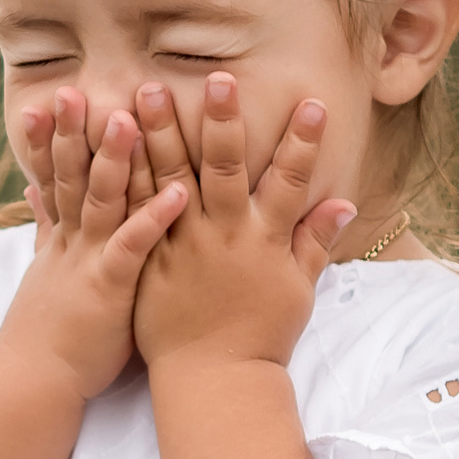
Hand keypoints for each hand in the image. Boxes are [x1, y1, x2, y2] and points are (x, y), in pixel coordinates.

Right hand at [0, 88, 190, 399]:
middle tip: (76, 89)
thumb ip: (45, 223)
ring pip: (100, 201)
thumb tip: (30, 187)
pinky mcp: (109, 288)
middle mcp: (73, 241)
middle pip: (71, 176)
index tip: (51, 96)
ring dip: (114, 160)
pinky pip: (134, 247)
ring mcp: (89, 262)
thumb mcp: (46, 270)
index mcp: (63, 237)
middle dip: (73, 133)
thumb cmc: (51, 331)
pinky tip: (178, 191)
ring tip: (130, 118)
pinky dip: (154, 218)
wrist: (36, 382)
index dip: (50, 138)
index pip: (53, 176)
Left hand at [134, 73, 354, 369]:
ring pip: (169, 179)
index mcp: (264, 241)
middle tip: (218, 78)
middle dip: (223, 121)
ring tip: (149, 88)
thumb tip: (344, 202)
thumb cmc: (260, 335)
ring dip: (160, 133)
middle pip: (222, 169)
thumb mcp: (298, 290)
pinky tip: (113, 144)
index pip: (290, 182)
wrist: (213, 380)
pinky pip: (131, 211)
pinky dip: (122, 177)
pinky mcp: (147, 260)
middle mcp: (223, 236)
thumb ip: (315, 241)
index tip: (313, 103)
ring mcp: (181, 246)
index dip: (303, 143)